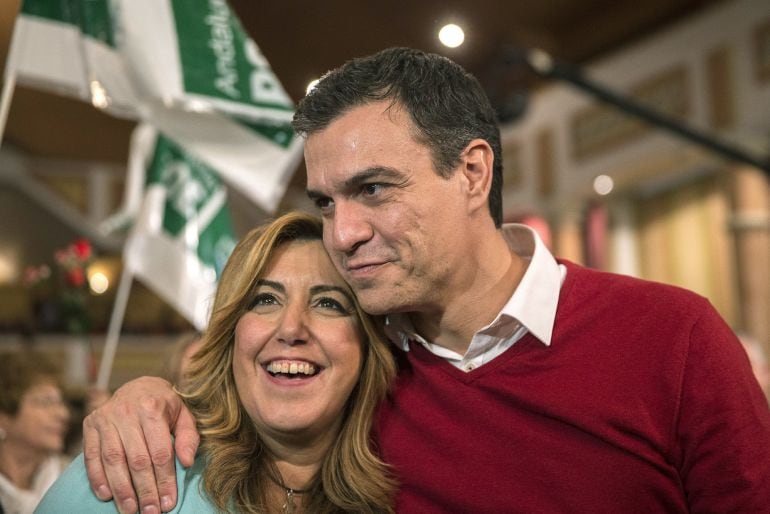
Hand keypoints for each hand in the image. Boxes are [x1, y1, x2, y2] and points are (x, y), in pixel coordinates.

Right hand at [82, 376, 198, 513]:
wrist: (138, 386)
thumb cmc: (165, 405)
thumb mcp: (184, 415)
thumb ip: (188, 437)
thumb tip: (187, 463)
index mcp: (152, 407)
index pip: (160, 451)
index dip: (165, 480)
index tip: (169, 502)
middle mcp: (126, 412)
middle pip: (136, 459)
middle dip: (145, 490)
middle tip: (150, 512)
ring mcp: (105, 418)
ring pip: (113, 460)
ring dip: (121, 490)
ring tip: (130, 510)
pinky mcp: (90, 425)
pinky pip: (91, 456)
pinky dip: (97, 478)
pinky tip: (107, 496)